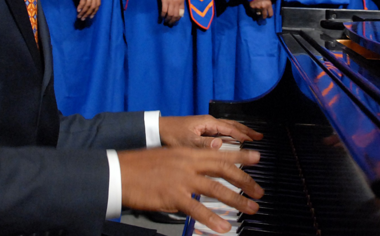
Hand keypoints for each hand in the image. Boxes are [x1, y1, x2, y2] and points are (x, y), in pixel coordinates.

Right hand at [73, 0, 99, 20]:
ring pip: (88, 5)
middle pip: (93, 6)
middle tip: (83, 19)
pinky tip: (78, 10)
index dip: (94, 11)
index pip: (98, 4)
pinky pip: (83, 1)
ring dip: (84, 12)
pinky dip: (81, 6)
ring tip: (79, 16)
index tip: (90, 16)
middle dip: (88, 14)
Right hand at [119, 147, 262, 232]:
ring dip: (236, 200)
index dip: (241, 155)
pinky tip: (223, 227)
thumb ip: (187, 164)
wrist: (120, 172)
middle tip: (260, 192)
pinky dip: (212, 219)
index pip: (220, 153)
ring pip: (216, 189)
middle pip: (224, 170)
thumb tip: (201, 172)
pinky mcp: (173, 195)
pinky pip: (196, 208)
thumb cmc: (141, 167)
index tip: (258, 157)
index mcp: (188, 153)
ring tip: (251, 208)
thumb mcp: (168, 158)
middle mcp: (188, 163)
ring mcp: (181, 179)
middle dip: (245, 181)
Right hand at [159, 0, 185, 25]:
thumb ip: (180, 4)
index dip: (177, 19)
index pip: (181, 13)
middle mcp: (177, 3)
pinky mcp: (164, 1)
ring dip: (167, 19)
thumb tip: (179, 13)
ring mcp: (170, 2)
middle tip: (170, 24)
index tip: (175, 22)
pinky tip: (161, 17)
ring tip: (165, 22)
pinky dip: (162, 15)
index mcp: (181, 2)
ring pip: (170, 14)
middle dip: (172, 21)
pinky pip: (164, 10)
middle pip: (175, 15)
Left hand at [159, 115, 262, 149]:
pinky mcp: (202, 130)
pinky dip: (231, 134)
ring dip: (240, 132)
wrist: (157, 129)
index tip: (255, 142)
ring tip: (251, 137)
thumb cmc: (170, 134)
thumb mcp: (187, 142)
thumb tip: (220, 144)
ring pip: (228, 127)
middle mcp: (209, 122)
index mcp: (208, 123)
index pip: (231, 129)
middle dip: (246, 131)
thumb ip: (204, 144)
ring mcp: (206, 126)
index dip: (244, 136)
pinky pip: (221, 131)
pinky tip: (232, 140)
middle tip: (259, 137)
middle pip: (232, 125)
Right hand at [247, 0, 272, 19]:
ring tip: (258, 11)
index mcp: (269, 4)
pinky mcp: (252, 6)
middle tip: (263, 16)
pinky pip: (253, 12)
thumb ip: (269, 4)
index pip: (270, 14)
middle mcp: (263, 6)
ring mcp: (258, 7)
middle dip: (264, 17)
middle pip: (264, 16)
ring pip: (258, 14)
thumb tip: (269, 10)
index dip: (269, 16)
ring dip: (258, 13)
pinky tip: (254, 9)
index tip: (268, 16)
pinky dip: (253, 11)